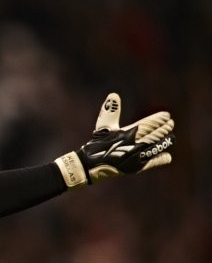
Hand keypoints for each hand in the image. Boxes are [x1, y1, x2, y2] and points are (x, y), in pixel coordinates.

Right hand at [55, 93, 174, 187]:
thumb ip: (111, 111)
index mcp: (128, 133)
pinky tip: (167, 155)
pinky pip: (153, 162)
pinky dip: (161, 158)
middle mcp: (134, 144)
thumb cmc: (97, 144)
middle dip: (164, 129)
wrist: (90, 166)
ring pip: (157, 147)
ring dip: (165, 141)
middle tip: (170, 124)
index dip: (159, 119)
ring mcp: (137, 156)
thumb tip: (114, 95)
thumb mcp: (104, 127)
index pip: (149, 124)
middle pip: (156, 134)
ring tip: (171, 137)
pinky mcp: (137, 168)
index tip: (166, 116)